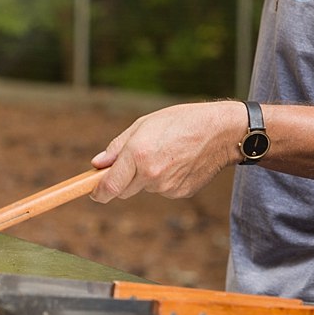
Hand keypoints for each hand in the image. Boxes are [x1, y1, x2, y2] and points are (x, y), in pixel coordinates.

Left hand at [90, 101, 239, 202]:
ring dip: (145, 177)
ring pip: (144, 188)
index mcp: (138, 155)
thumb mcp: (143, 124)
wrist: (220, 132)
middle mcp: (151, 174)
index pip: (109, 187)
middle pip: (123, 191)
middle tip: (133, 161)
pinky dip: (163, 179)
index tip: (92, 192)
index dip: (97, 193)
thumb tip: (97, 164)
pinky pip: (162, 190)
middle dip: (121, 180)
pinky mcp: (180, 193)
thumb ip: (117, 147)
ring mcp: (166, 187)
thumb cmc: (180, 122)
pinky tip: (177, 162)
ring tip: (164, 153)